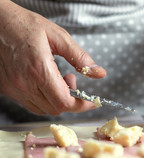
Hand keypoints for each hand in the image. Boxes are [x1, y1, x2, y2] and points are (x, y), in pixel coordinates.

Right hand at [0, 1, 105, 115]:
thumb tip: (99, 73)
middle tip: (72, 81)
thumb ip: (80, 57)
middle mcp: (24, 83)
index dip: (82, 105)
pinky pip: (31, 105)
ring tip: (59, 79)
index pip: (64, 102)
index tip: (92, 102)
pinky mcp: (7, 90)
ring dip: (58, 100)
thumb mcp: (58, 36)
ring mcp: (14, 88)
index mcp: (39, 69)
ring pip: (44, 110)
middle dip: (71, 101)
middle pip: (56, 109)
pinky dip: (44, 100)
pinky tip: (46, 83)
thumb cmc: (24, 25)